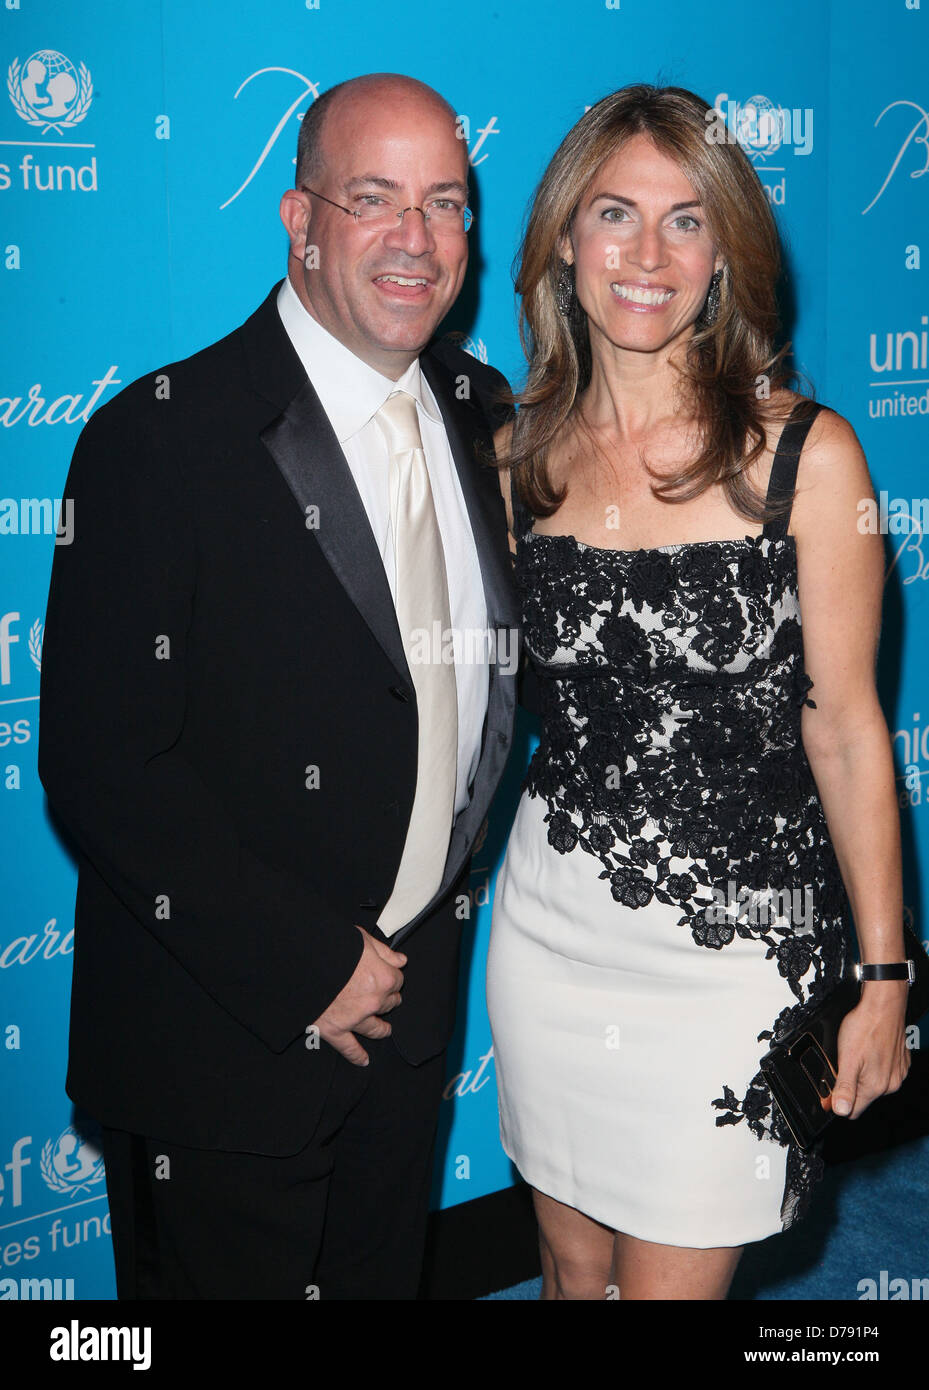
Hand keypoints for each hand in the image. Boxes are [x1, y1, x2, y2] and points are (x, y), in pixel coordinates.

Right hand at [312, 927, 406, 1066]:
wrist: (302, 963)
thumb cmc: (331, 947)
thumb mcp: (362, 939)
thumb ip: (385, 952)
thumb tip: (401, 961)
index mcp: (382, 978)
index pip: (397, 980)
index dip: (392, 976)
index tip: (388, 975)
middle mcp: (373, 1001)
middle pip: (390, 1003)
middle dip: (388, 999)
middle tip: (385, 997)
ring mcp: (355, 1019)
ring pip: (376, 1028)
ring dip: (382, 1029)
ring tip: (385, 1030)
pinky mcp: (336, 1030)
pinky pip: (350, 1048)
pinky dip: (357, 1056)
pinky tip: (363, 1060)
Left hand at [829, 982, 910, 1120]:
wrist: (884, 1005)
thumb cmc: (865, 1027)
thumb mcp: (847, 1058)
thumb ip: (843, 1086)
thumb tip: (839, 1110)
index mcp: (875, 1086)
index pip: (854, 1110)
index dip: (838, 1102)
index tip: (830, 1091)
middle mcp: (890, 1084)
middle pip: (863, 1096)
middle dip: (850, 1084)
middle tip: (844, 1063)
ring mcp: (898, 1073)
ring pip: (873, 1083)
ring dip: (862, 1073)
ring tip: (857, 1053)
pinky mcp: (901, 1062)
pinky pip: (884, 1071)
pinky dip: (874, 1064)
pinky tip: (869, 1050)